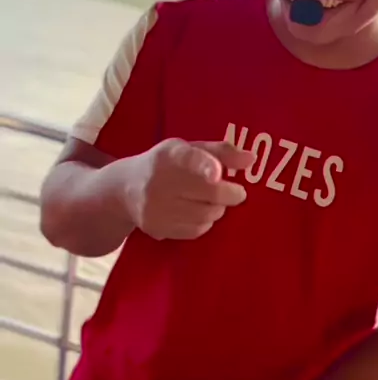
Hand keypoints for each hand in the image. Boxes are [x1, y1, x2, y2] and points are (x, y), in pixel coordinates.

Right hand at [124, 139, 253, 240]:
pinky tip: (197, 212)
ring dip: (217, 209)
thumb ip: (221, 152)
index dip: (205, 166)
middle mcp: (159, 180)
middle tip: (237, 192)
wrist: (123, 190)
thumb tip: (251, 159)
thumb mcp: (188, 149)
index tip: (217, 174)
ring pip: (205, 215)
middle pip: (209, 193)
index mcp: (169, 154)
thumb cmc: (165, 165)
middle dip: (230, 194)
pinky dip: (204, 222)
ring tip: (211, 201)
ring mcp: (155, 208)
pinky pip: (196, 230)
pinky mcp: (156, 228)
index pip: (189, 158)